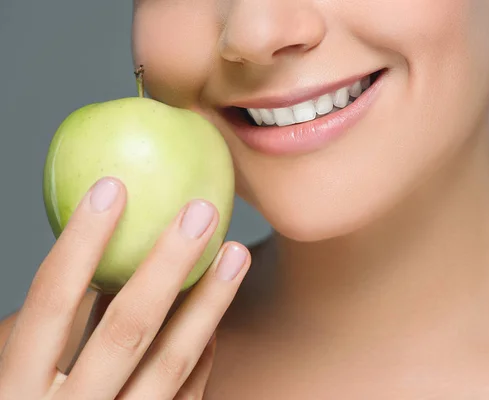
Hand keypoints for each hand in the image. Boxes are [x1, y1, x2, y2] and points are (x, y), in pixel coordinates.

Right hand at [0, 177, 250, 398]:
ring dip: (209, 303)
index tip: (113, 187)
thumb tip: (82, 265)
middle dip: (166, 264)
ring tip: (236, 251)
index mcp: (17, 389)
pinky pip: (187, 394)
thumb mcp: (13, 381)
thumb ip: (35, 339)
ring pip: (173, 361)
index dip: (79, 243)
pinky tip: (215, 318)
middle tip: (202, 210)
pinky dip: (203, 354)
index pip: (50, 303)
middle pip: (126, 328)